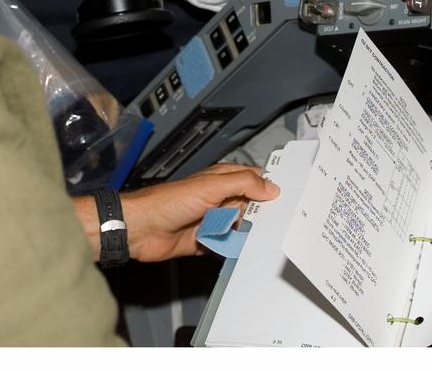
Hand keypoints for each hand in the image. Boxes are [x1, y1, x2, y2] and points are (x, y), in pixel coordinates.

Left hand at [123, 163, 279, 262]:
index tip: (289, 196)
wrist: (142, 229)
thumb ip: (242, 184)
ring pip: (241, 227)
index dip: (268, 186)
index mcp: (220, 180)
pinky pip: (227, 246)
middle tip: (281, 223)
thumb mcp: (210, 186)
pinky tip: (245, 252)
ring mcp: (212, 221)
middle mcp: (218, 199)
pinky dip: (235, 249)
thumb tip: (270, 187)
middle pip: (250, 206)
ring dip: (249, 233)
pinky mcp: (206, 241)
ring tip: (264, 239)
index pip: (252, 179)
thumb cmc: (168, 202)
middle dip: (262, 214)